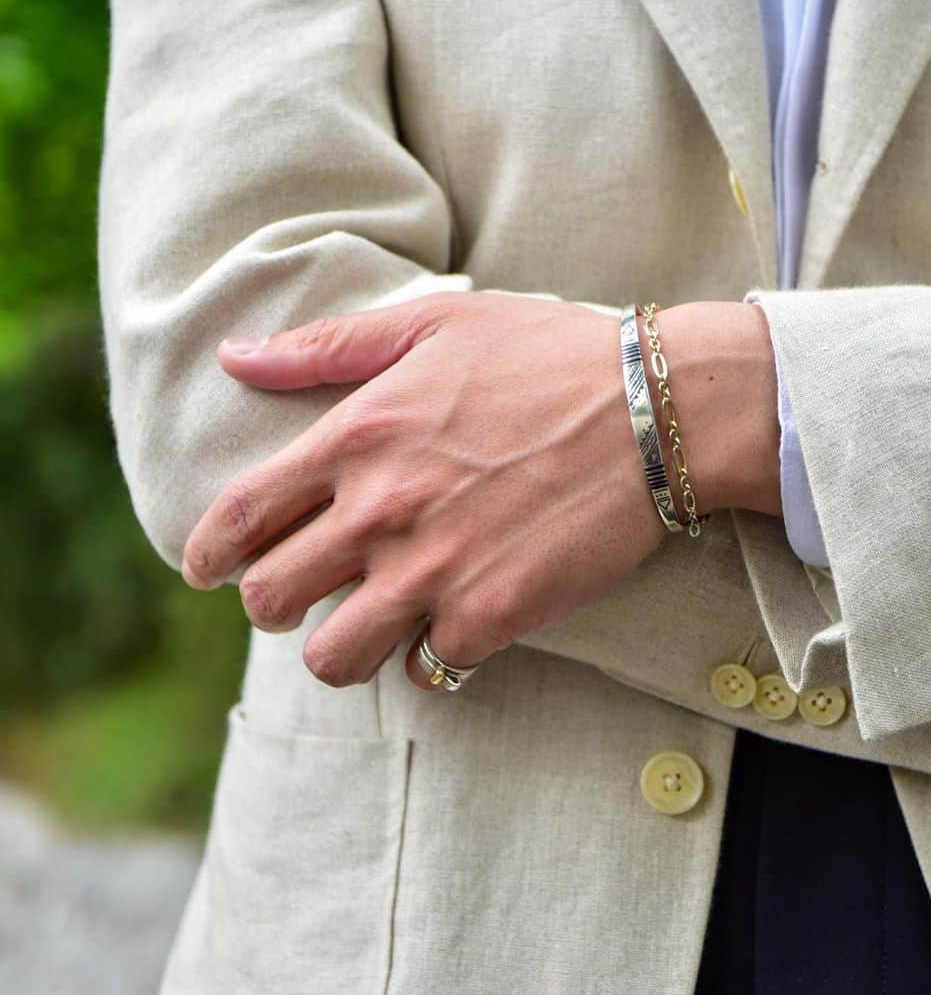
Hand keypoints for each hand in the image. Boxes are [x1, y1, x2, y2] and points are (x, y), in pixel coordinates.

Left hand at [180, 291, 674, 691]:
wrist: (658, 409)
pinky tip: (453, 623)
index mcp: (357, 436)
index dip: (208, 555)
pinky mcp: (490, 617)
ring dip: (342, 647)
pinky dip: (431, 657)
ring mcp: (433, 570)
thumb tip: (234, 357)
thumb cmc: (547, 354)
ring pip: (331, 658)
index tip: (210, 570)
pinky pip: (424, 671)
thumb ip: (326, 347)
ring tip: (371, 622)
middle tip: (305, 591)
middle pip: (269, 601)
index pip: (239, 518)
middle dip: (273, 604)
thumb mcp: (433, 324)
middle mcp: (380, 511)